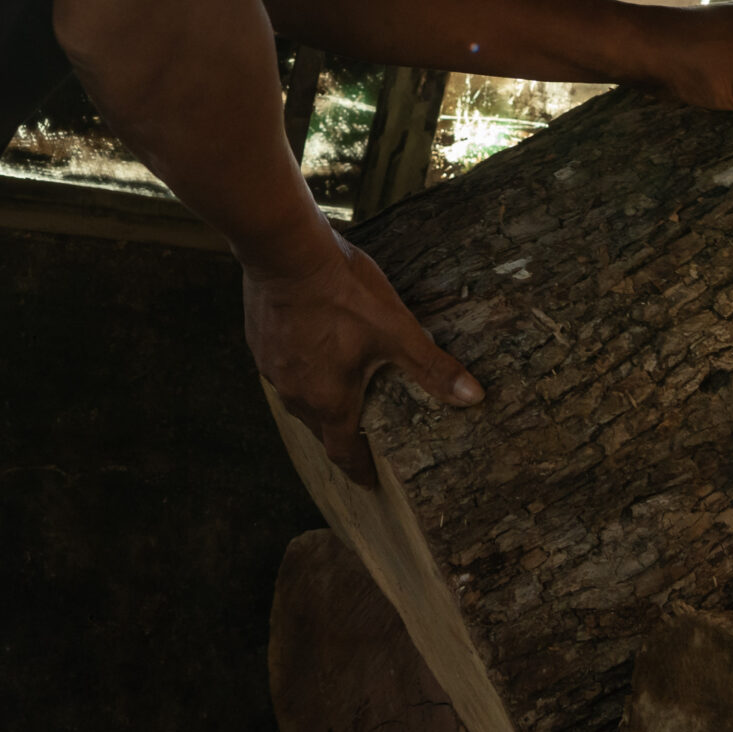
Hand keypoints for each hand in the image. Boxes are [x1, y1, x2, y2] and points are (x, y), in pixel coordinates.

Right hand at [245, 230, 482, 487]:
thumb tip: (473, 397)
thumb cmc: (343, 292)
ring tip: (337, 388)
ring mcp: (272, 368)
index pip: (342, 452)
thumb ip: (432, 367)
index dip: (359, 469)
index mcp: (329, 400)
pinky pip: (281, 368)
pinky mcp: (259, 342)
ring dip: (317, 398)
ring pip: (298, 397)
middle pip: (319, 427)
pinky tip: (312, 348)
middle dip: (340, 432)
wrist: (286, 251)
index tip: (368, 480)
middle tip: (359, 431)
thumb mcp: (397, 330)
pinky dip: (300, 367)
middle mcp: (296, 393)